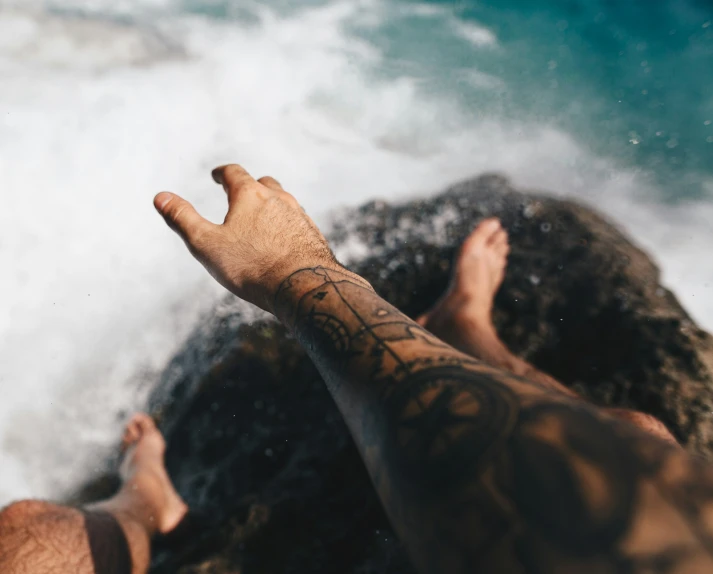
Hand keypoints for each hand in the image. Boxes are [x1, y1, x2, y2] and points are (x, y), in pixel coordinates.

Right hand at [154, 164, 338, 312]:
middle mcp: (279, 199)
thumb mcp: (207, 244)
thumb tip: (160, 197)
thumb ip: (183, 219)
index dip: (223, 173)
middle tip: (240, 191)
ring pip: (284, 202)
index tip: (218, 175)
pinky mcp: (313, 235)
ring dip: (271, 205)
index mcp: (250, 195)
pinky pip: (297, 223)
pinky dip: (286, 224)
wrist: (303, 285)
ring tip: (261, 216)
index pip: (235, 173)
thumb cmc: (252, 266)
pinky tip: (283, 238)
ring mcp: (300, 216)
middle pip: (264, 183)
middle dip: (250, 186)